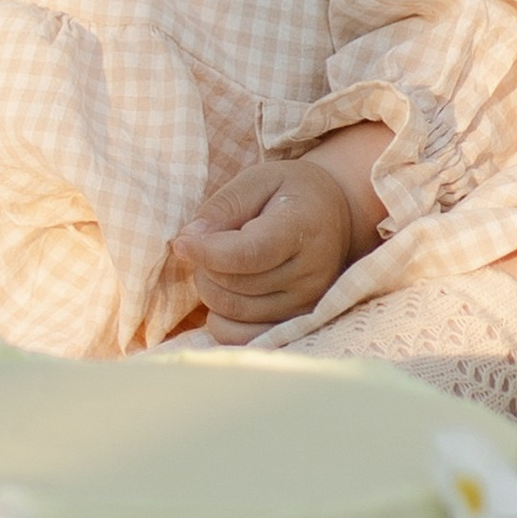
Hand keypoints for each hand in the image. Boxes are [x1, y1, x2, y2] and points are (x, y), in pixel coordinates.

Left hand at [177, 142, 381, 338]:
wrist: (334, 217)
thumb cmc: (290, 194)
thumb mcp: (259, 180)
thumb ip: (224, 205)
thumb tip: (189, 239)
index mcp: (302, 227)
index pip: (250, 254)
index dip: (208, 252)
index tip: (182, 243)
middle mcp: (310, 272)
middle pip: (235, 284)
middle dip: (206, 265)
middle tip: (208, 243)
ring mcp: (306, 304)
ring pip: (233, 311)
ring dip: (211, 289)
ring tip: (220, 264)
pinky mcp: (296, 324)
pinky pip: (243, 338)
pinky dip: (220, 320)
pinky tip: (225, 294)